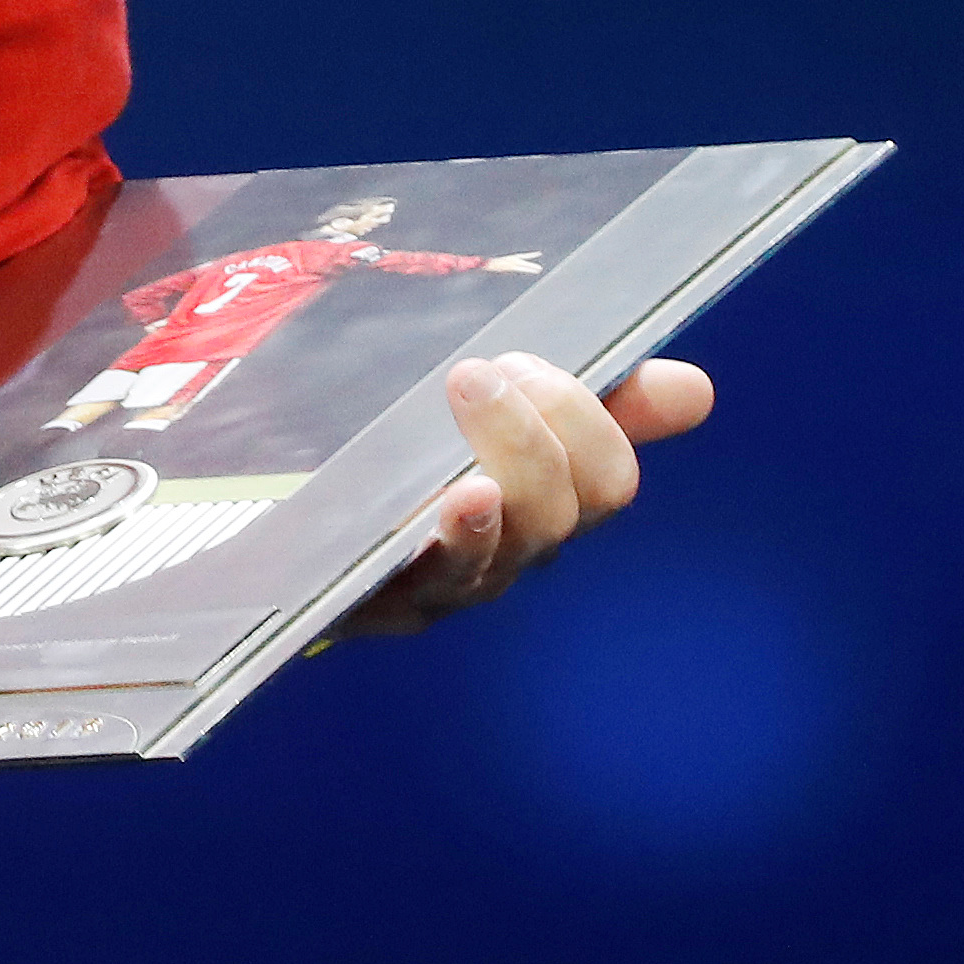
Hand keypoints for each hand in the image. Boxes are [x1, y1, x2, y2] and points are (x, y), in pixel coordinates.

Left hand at [336, 352, 711, 639]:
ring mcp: (442, 582)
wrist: (268, 538)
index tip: (537, 361)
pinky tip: (456, 499)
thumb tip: (695, 390)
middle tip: (488, 369)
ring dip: (508, 460)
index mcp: (537, 503)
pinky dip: (458, 536)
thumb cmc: (391, 459)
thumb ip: (577, 398)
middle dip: (548, 427)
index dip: (597, 420)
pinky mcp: (376, 602)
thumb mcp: (480, 414)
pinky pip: (430, 578)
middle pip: (566, 510)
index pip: (606, 478)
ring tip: (473, 390)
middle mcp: (501, 552)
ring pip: (511, 542)